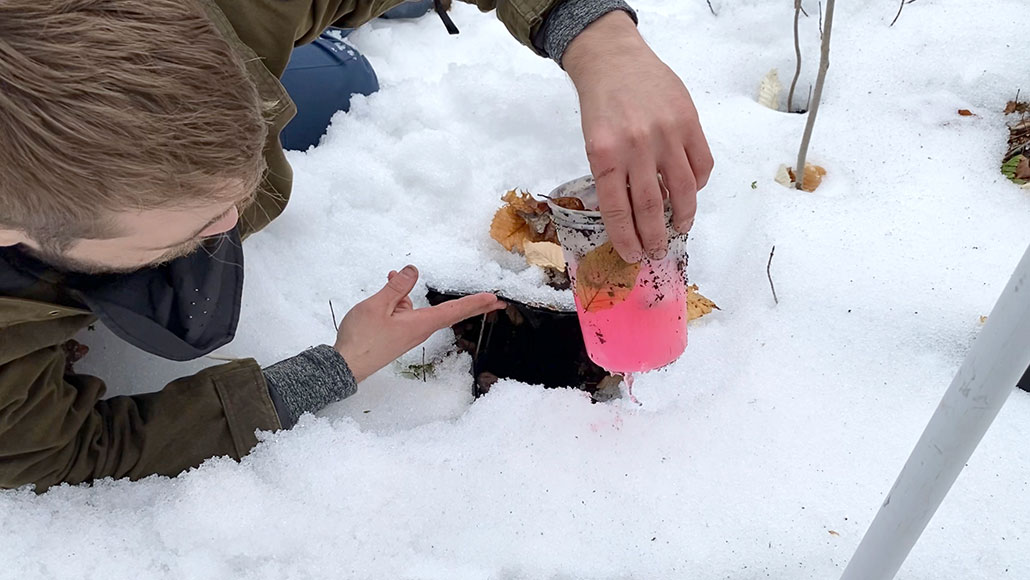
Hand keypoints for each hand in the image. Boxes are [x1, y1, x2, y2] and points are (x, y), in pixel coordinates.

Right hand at [333, 265, 504, 381]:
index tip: (493, 299)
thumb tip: (412, 271)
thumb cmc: (362, 338)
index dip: (474, 303)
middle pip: (449, 313)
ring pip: (419, 308)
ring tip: (390, 277)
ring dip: (409, 293)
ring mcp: (409, 333)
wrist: (346, 364)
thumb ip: (397, 287)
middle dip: (471, 305)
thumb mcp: (378, 305)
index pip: (453, 311)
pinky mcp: (398, 335)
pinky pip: (406, 313)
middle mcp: (419, 330)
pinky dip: (399, 300)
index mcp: (420, 324)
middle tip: (495, 301)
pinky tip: (386, 289)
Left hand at [563, 12, 713, 261]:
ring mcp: (666, 134)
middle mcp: (636, 147)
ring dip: (683, 216)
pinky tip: (691, 190)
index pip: (617, 210)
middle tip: (657, 252)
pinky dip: (699, 183)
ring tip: (680, 228)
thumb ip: (613, 174)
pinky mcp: (689, 122)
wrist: (615, 60)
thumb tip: (633, 214)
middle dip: (654, 237)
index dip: (626, 238)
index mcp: (605, 155)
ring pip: (682, 190)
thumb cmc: (602, 104)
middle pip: (650, 207)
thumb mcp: (595, 142)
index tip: (633, 255)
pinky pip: (701, 164)